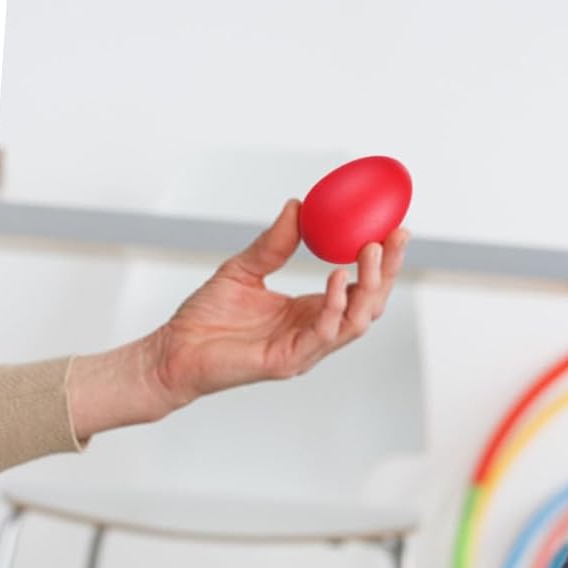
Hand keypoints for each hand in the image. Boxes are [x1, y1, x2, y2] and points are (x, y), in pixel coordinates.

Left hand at [150, 201, 408, 404]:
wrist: (172, 351)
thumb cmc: (204, 319)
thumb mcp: (244, 268)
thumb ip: (274, 243)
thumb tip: (297, 206)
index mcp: (311, 312)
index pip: (359, 287)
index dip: (381, 261)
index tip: (393, 229)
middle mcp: (316, 331)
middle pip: (370, 303)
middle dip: (389, 270)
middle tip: (395, 236)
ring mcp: (306, 348)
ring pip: (357, 320)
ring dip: (370, 285)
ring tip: (370, 251)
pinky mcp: (289, 360)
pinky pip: (325, 333)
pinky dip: (336, 304)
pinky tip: (337, 277)